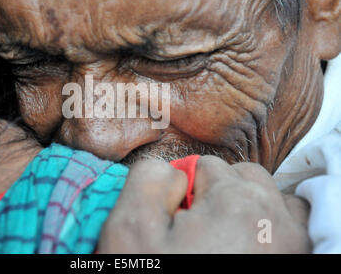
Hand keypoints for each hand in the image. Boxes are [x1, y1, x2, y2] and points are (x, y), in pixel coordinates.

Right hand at [98, 156, 311, 252]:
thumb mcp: (130, 231)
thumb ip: (148, 179)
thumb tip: (174, 171)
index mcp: (236, 204)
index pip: (206, 166)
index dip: (183, 190)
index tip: (174, 221)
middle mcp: (278, 222)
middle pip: (245, 176)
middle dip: (219, 192)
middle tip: (196, 229)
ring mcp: (295, 248)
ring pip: (275, 199)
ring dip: (251, 207)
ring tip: (224, 238)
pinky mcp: (299, 263)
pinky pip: (295, 228)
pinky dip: (273, 228)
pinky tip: (248, 250)